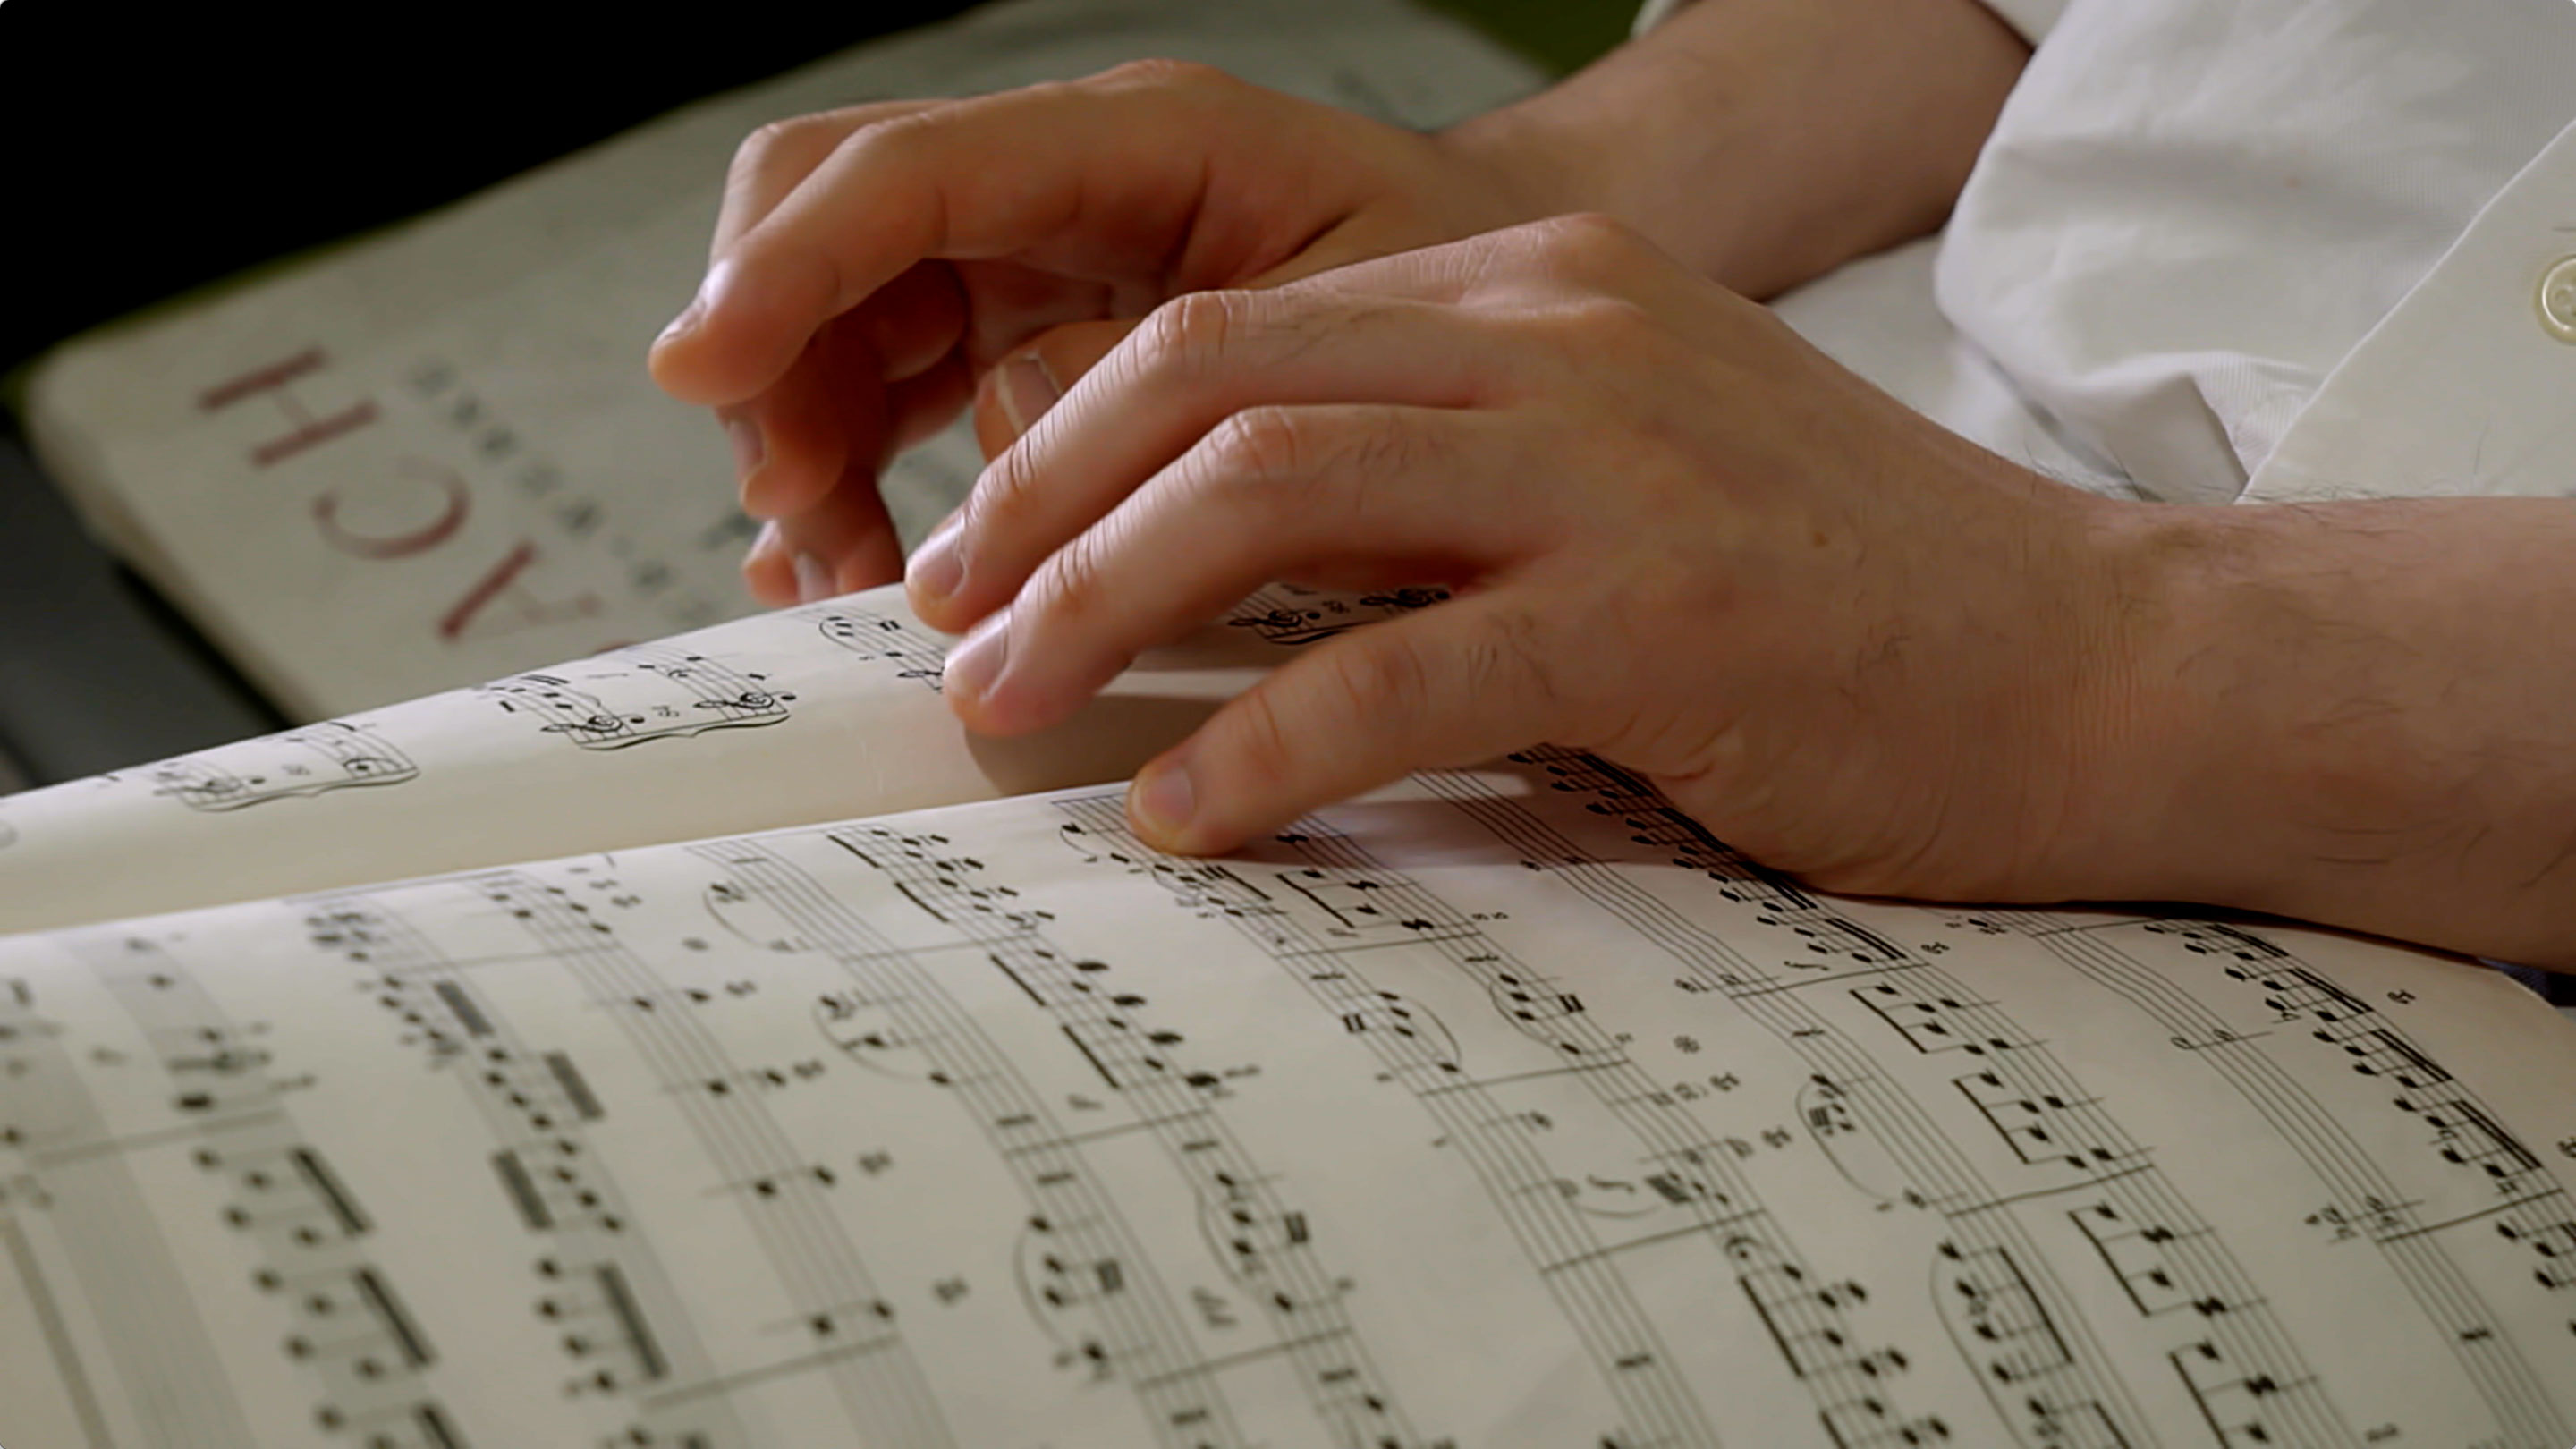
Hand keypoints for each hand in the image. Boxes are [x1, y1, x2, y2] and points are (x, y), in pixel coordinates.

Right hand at [648, 60, 1551, 605]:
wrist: (1527, 313)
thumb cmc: (1466, 303)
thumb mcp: (1349, 339)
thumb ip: (1178, 382)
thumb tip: (1002, 445)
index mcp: (1142, 141)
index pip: (904, 173)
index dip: (785, 269)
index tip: (700, 371)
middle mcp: (1063, 176)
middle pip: (830, 222)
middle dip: (779, 363)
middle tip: (802, 514)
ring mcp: (1036, 247)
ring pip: (844, 313)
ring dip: (812, 439)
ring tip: (848, 576)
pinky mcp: (1031, 323)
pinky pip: (892, 374)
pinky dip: (855, 465)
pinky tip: (849, 554)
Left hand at [905, 215, 2157, 903]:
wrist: (2106, 668)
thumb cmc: (1852, 607)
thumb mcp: (1629, 484)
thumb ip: (1445, 485)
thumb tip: (1216, 573)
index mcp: (1541, 292)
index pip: (1238, 326)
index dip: (1073, 438)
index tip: (983, 551)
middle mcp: (1564, 339)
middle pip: (1212, 380)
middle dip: (1037, 507)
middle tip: (945, 629)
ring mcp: (1618, 463)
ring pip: (1270, 494)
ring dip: (1099, 607)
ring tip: (1006, 715)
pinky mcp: (1667, 612)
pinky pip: (1395, 670)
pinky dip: (1258, 747)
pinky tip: (1183, 818)